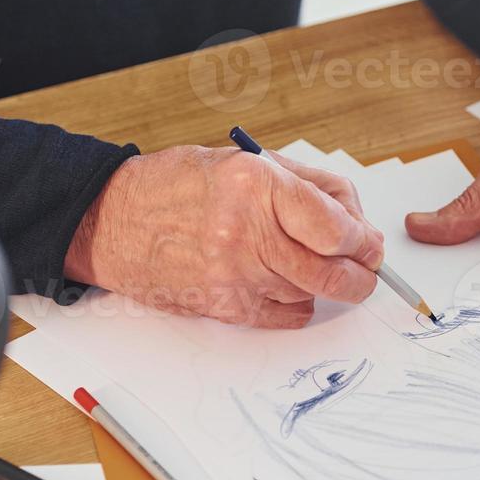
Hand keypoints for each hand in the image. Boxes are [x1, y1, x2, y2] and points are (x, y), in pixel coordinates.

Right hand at [65, 145, 383, 327]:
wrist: (112, 221)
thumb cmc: (177, 186)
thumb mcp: (246, 162)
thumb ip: (308, 186)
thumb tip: (356, 220)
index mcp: (256, 186)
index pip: (336, 229)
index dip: (363, 240)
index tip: (368, 242)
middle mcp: (246, 234)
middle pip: (332, 273)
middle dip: (361, 275)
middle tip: (366, 269)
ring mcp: (234, 276)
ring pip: (311, 294)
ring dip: (324, 285)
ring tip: (314, 265)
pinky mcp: (223, 307)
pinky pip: (285, 316)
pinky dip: (297, 304)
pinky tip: (285, 285)